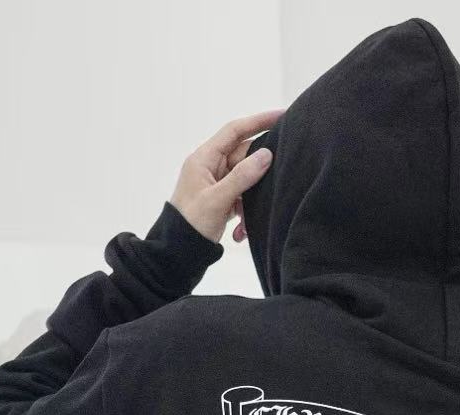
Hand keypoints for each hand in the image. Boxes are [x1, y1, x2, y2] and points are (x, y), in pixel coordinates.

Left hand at [170, 109, 282, 243]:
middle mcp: (211, 167)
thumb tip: (267, 154)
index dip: (258, 121)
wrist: (177, 254)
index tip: (282, 115)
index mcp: (204, 159)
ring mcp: (217, 184)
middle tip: (276, 183)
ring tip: (245, 222)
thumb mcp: (218, 200)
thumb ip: (242, 176)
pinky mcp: (222, 201)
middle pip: (244, 158)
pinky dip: (244, 215)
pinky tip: (240, 232)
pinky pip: (241, 199)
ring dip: (251, 202)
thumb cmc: (191, 224)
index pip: (235, 131)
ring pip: (246, 182)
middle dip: (258, 175)